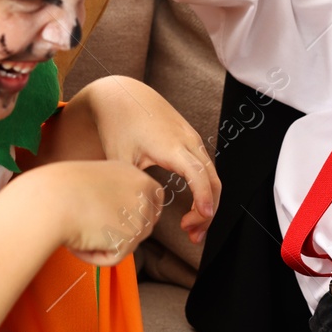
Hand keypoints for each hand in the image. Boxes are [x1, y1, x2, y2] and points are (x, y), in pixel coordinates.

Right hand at [36, 160, 163, 266]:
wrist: (49, 200)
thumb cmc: (58, 189)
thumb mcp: (92, 182)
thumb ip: (111, 196)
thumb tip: (116, 219)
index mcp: (133, 174)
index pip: (154, 198)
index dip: (140, 212)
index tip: (120, 220)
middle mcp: (142, 192)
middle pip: (143, 225)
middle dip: (120, 232)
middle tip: (91, 225)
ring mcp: (139, 216)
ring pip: (127, 243)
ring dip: (103, 243)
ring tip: (79, 229)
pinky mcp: (130, 239)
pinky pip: (113, 258)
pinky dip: (94, 256)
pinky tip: (80, 240)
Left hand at [78, 76, 219, 244]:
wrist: (123, 94)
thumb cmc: (118, 125)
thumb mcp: (119, 159)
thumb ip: (131, 187)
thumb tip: (137, 218)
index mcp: (171, 146)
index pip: (198, 175)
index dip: (203, 198)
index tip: (203, 218)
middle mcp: (188, 142)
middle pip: (213, 181)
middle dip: (207, 212)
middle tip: (193, 236)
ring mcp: (193, 140)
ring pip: (212, 176)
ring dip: (207, 203)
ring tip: (191, 229)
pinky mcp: (191, 141)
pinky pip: (206, 169)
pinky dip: (204, 190)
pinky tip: (193, 208)